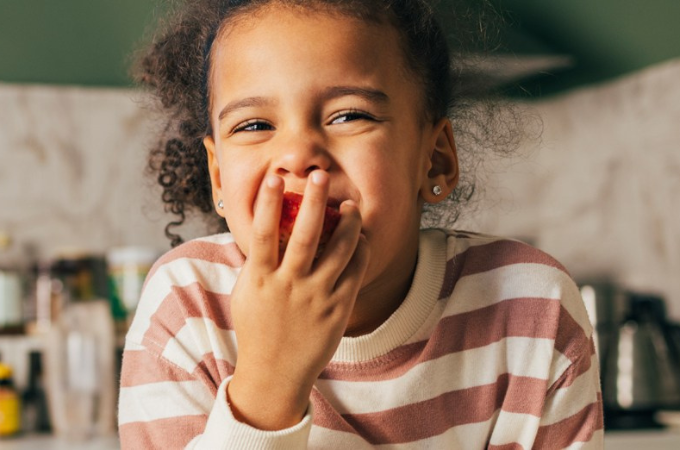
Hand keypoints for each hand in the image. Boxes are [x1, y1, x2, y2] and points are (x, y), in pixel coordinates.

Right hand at [227, 171, 369, 430]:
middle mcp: (289, 286)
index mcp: (260, 279)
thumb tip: (266, 229)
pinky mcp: (338, 309)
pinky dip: (359, 251)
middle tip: (320, 175)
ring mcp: (316, 298)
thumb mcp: (247, 294)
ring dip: (347, 224)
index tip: (274, 177)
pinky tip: (360, 238)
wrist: (274, 374)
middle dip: (313, 202)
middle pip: (304, 235)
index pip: (262, 232)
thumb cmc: (257, 328)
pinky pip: (354, 272)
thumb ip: (257, 263)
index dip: (267, 202)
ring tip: (351, 205)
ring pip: (338, 251)